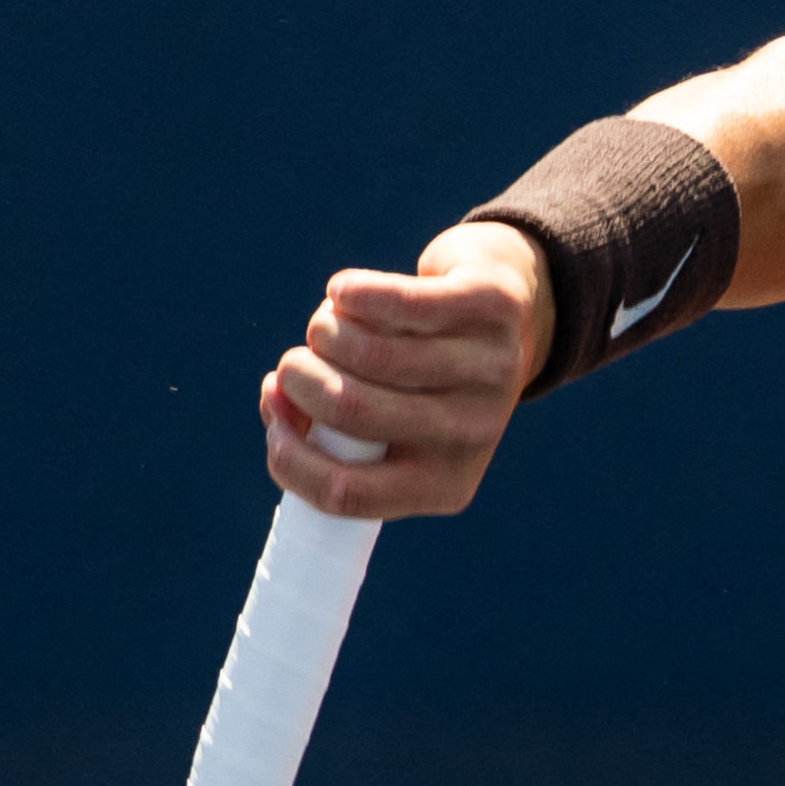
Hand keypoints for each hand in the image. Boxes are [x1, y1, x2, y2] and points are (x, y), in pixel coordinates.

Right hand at [255, 220, 554, 517]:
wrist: (509, 317)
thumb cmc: (421, 383)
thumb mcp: (386, 425)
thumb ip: (323, 428)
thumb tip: (277, 400)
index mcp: (446, 486)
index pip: (348, 493)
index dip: (288, 459)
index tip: (275, 417)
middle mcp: (474, 434)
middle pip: (350, 408)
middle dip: (298, 378)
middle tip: (296, 364)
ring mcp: (490, 369)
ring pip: (368, 351)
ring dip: (323, 331)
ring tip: (327, 327)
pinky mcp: (489, 306)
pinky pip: (394, 299)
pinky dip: (349, 292)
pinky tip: (343, 293)